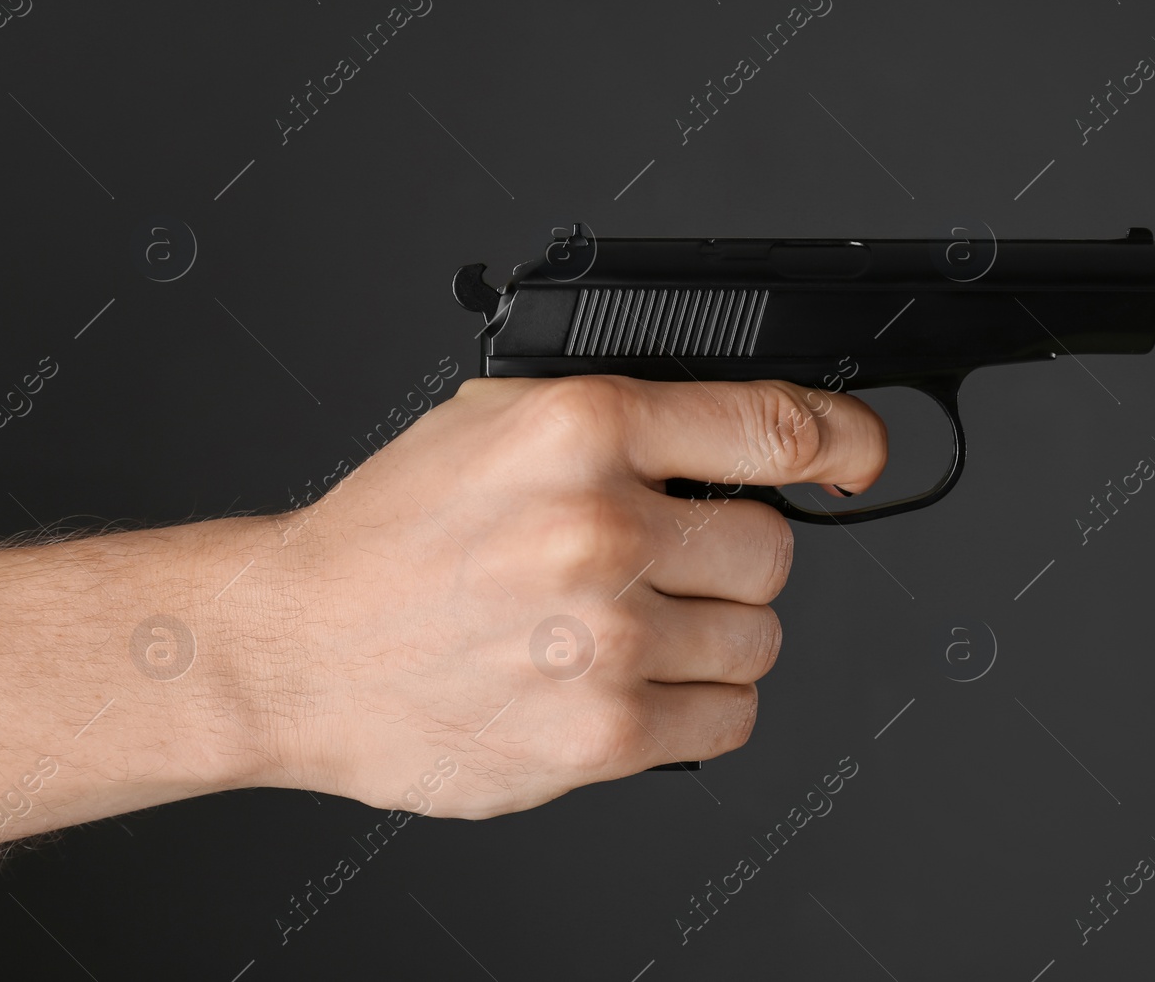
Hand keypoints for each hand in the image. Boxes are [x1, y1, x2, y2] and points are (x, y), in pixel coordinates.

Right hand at [260, 376, 887, 817]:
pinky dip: (696, 704)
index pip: (776, 427)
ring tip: (625, 628)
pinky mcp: (602, 734)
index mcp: (582, 429)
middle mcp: (600, 529)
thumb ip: (623, 420)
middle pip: (773, 548)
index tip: (856, 458)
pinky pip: (729, 718)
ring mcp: (606, 640)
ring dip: (712, 635)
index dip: (843, 442)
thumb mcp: (495, 423)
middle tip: (660, 567)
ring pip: (759, 638)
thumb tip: (744, 434)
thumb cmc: (392, 537)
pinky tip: (631, 683)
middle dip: (728, 558)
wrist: (299, 649)